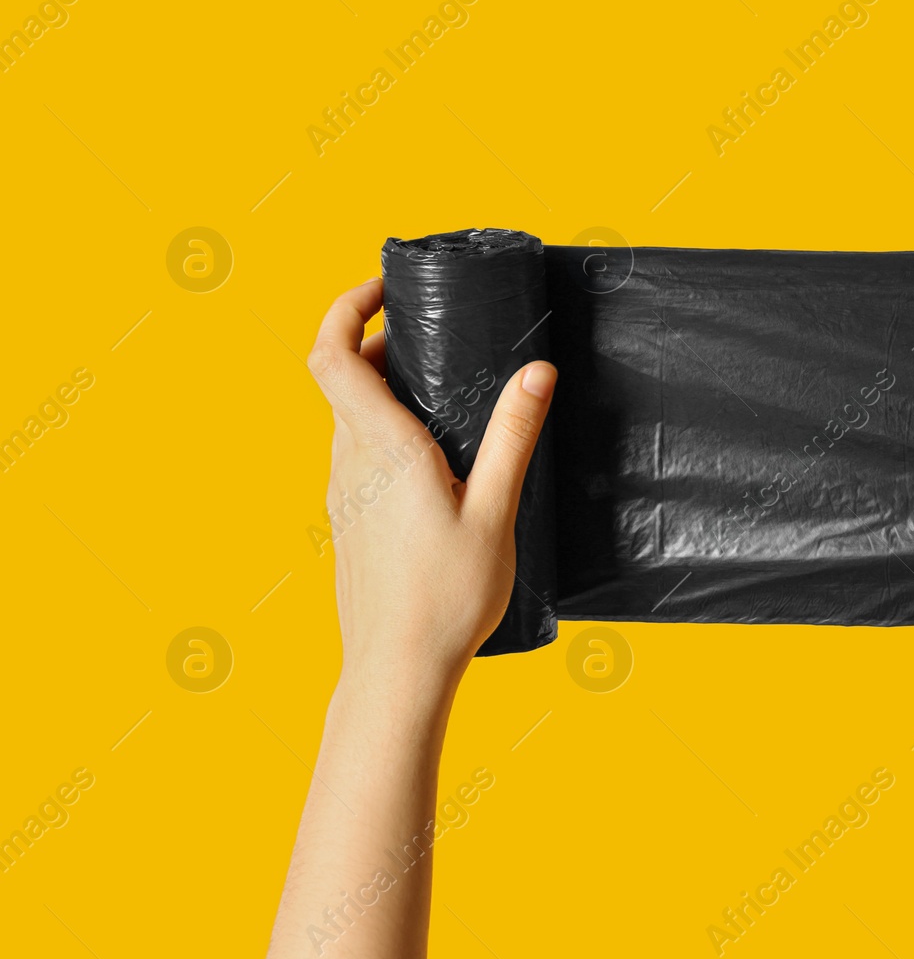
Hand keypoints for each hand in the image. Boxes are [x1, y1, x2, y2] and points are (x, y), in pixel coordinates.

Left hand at [309, 278, 556, 692]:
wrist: (398, 670)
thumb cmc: (448, 597)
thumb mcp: (496, 510)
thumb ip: (512, 436)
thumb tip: (536, 371)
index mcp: (382, 448)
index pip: (332, 354)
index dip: (347, 307)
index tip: (385, 289)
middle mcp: (350, 463)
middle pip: (342, 378)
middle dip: (381, 345)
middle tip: (433, 340)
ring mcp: (342, 494)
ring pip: (347, 418)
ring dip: (381, 390)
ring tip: (440, 396)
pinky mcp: (348, 522)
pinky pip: (355, 454)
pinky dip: (383, 431)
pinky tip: (433, 461)